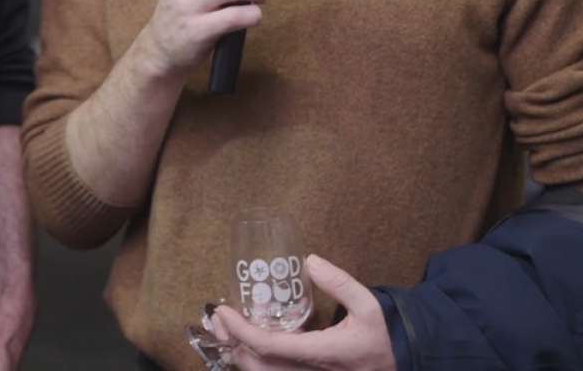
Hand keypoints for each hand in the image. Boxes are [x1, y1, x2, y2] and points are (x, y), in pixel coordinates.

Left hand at [210, 255, 394, 369]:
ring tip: (227, 328)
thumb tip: (308, 260)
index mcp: (323, 354)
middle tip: (218, 318)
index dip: (242, 331)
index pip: (270, 347)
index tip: (223, 311)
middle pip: (259, 367)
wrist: (403, 361)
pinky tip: (248, 341)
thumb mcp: (368, 303)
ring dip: (241, 354)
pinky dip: (256, 360)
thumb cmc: (384, 333)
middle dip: (233, 344)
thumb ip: (339, 282)